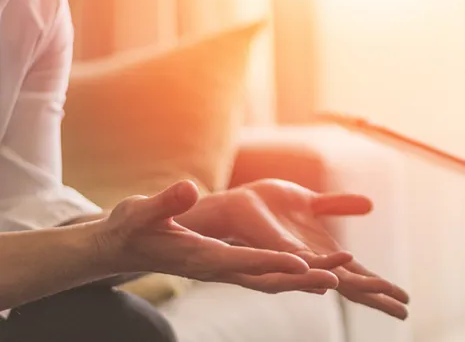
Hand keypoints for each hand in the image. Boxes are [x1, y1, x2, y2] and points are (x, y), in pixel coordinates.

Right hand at [93, 180, 338, 293]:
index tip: (302, 264)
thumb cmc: (130, 228)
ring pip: (270, 279)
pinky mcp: (227, 266)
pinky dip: (290, 273)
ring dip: (303, 278)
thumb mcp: (140, 212)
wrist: (122, 248)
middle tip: (338, 277)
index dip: (273, 263)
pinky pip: (265, 273)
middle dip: (302, 280)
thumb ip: (165, 203)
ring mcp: (224, 271)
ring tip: (340, 273)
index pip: (242, 262)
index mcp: (200, 257)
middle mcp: (217, 270)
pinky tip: (315, 271)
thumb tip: (187, 187)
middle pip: (266, 279)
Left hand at [240, 179, 409, 319]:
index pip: (358, 275)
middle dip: (379, 298)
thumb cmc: (266, 207)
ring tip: (384, 295)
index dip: (381, 287)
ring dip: (360, 288)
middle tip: (405, 312)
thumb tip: (370, 204)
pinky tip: (338, 280)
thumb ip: (338, 205)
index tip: (405, 300)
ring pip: (334, 280)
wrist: (233, 204)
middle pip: (352, 286)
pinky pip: (304, 263)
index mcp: (322, 252)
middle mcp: (313, 262)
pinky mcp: (279, 252)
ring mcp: (298, 261)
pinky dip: (323, 269)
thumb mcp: (311, 202)